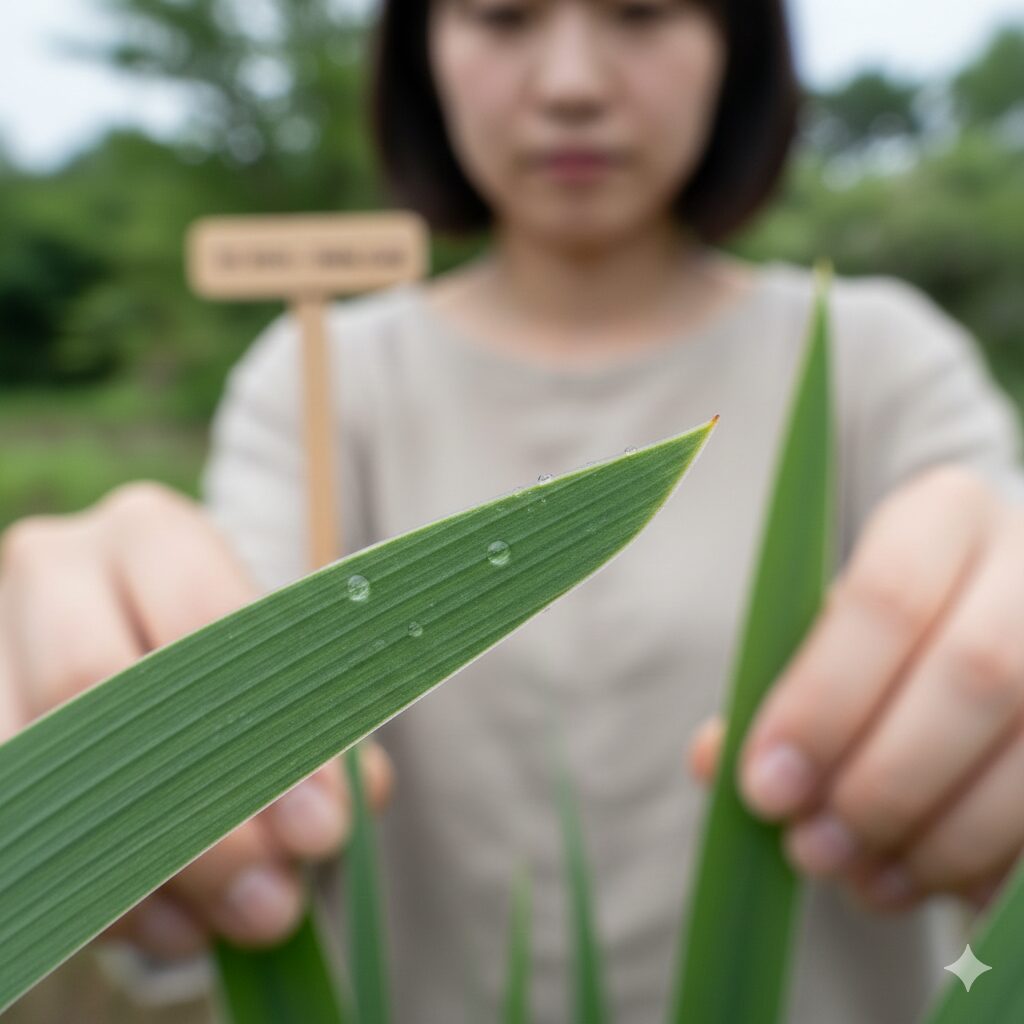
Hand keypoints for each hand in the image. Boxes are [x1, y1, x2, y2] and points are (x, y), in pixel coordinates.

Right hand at [0, 481, 393, 959]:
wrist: (126, 630)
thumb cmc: (221, 651)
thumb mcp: (272, 664)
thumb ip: (318, 722)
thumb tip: (347, 806)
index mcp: (155, 534)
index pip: (210, 624)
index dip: (266, 732)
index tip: (322, 830)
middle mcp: (59, 567)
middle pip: (102, 691)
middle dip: (194, 815)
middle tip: (271, 904)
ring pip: (38, 762)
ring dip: (133, 869)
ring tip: (214, 932)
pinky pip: (9, 812)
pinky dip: (81, 889)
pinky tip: (153, 928)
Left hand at [687, 465, 1023, 915]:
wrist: (997, 611)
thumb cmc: (886, 629)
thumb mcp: (828, 630)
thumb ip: (777, 687)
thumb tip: (715, 764)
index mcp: (947, 514)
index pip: (887, 597)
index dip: (823, 699)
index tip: (764, 783)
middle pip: (974, 674)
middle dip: (882, 780)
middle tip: (807, 848)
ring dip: (936, 839)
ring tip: (853, 877)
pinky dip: (984, 865)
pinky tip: (920, 885)